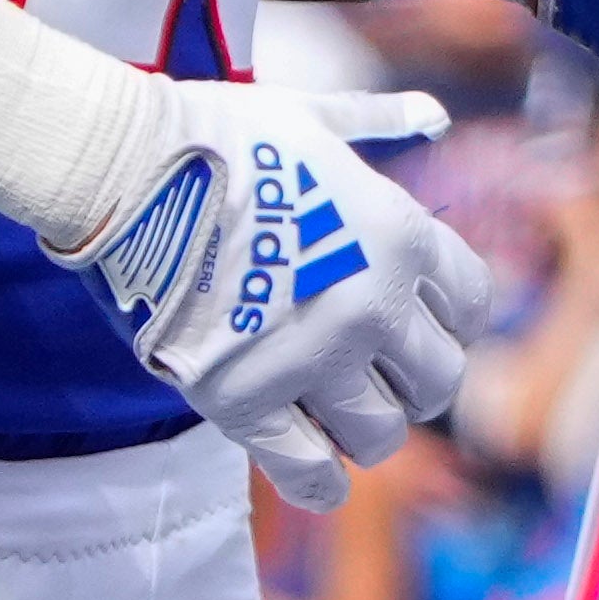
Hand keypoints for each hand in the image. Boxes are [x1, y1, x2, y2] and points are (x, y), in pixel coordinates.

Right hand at [57, 82, 499, 511]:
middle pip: (439, 380)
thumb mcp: (313, 117)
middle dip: (411, 380)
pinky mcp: (246, 401)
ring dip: (365, 429)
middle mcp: (374, 303)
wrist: (126, 170)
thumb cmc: (218, 137)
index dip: (449, 319)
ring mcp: (313, 358)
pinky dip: (320, 486)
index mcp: (402, 234)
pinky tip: (323, 482)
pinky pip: (308, 472)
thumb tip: (435, 113)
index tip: (419, 321)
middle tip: (375, 373)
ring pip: (382, 434)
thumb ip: (378, 121)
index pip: (472, 304)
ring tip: (337, 414)